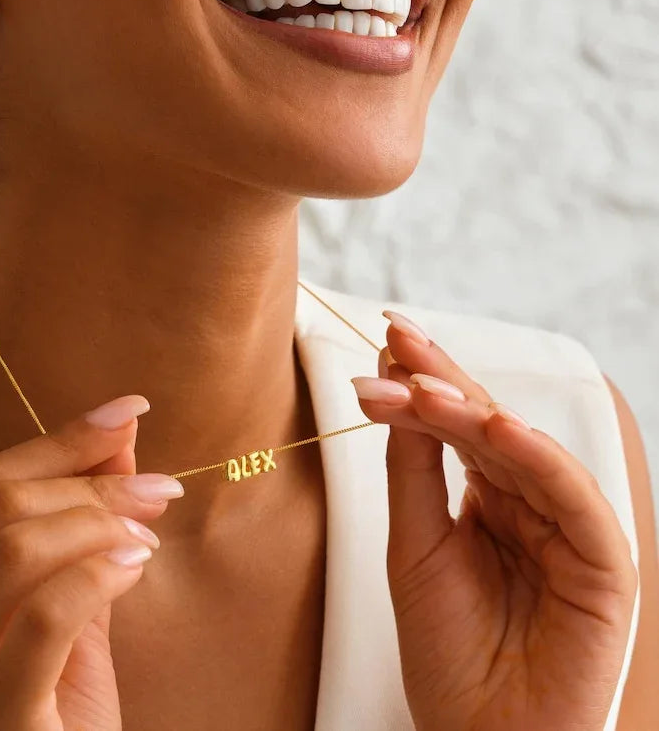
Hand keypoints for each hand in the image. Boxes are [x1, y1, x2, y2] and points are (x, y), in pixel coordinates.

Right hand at [0, 394, 184, 730]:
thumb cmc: (66, 703)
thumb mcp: (78, 594)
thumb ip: (87, 518)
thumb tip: (117, 432)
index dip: (62, 440)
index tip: (127, 411)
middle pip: (0, 508)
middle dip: (94, 482)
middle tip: (158, 488)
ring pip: (17, 549)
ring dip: (100, 525)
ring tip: (147, 539)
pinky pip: (46, 614)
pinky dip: (101, 574)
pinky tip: (137, 568)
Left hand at [352, 312, 637, 730]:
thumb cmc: (446, 647)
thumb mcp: (415, 544)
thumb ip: (413, 471)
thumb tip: (396, 393)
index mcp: (487, 496)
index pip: (455, 424)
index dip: (422, 380)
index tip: (384, 339)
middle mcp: (528, 500)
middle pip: (485, 422)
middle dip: (440, 378)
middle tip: (397, 338)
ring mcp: (564, 524)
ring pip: (520, 448)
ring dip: (469, 410)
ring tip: (417, 382)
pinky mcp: (601, 560)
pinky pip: (569, 494)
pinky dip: (534, 456)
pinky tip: (493, 425)